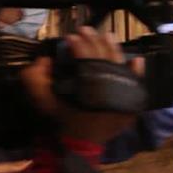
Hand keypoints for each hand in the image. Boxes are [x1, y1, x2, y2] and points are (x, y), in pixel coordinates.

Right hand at [19, 26, 143, 144]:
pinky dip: (137, 71)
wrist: (81, 143)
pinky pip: (136, 83)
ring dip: (113, 48)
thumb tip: (45, 59)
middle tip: (86, 30)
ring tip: (108, 35)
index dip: (77, 44)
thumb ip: (34, 79)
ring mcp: (122, 94)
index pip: (84, 57)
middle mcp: (108, 87)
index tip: (71, 36)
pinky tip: (137, 58)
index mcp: (88, 85)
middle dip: (94, 41)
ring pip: (119, 65)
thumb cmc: (63, 119)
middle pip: (103, 58)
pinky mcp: (130, 103)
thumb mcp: (42, 101)